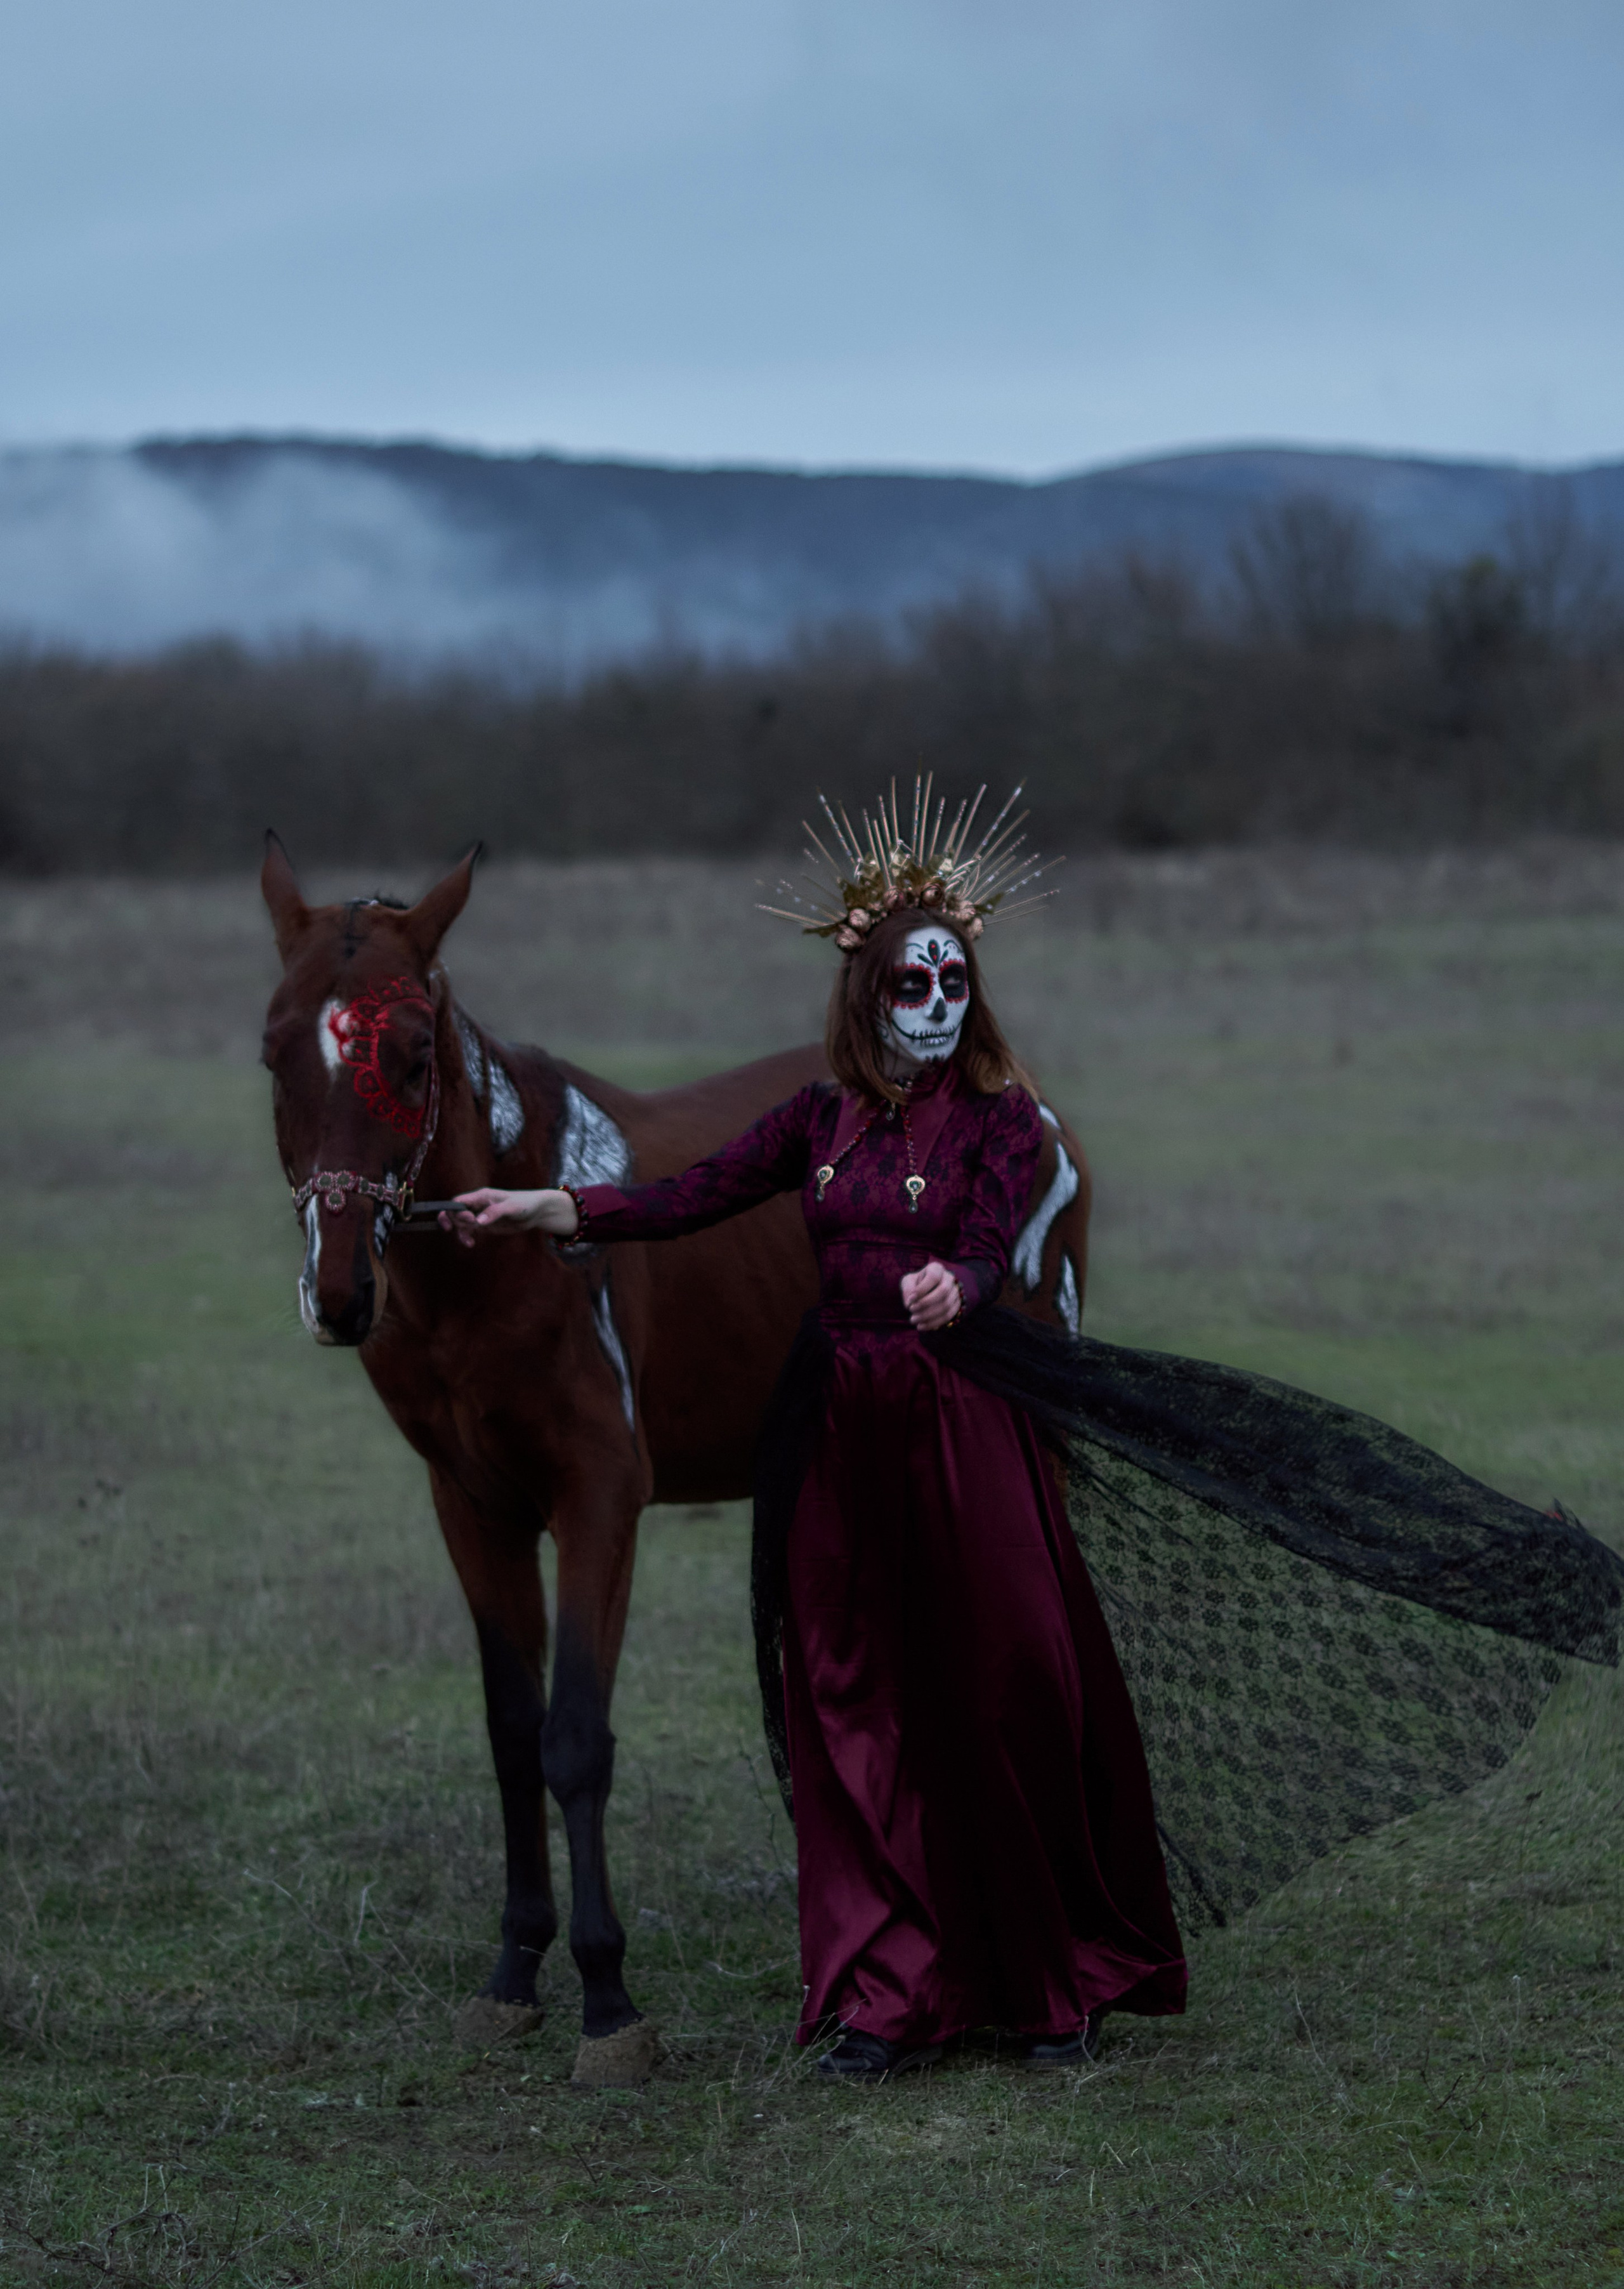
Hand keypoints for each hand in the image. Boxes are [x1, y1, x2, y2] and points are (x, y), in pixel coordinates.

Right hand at [439, 1187, 579, 1247]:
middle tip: (471, 1228)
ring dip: (460, 1233)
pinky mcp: (484, 1225)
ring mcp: (479, 1215)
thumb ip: (494, 1212)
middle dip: (457, 1222)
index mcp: (481, 1196)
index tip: (470, 1220)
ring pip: (459, 1224)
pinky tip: (471, 1243)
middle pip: (455, 1213)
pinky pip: (468, 1231)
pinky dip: (466, 1237)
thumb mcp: (511, 1207)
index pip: (458, 1201)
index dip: (456, 1211)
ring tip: (469, 1242)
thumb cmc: (525, 1203)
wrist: (535, 1212)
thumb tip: (478, 1221)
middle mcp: (477, 1205)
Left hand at [900, 1259, 962, 1330]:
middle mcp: (949, 1279)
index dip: (922, 1289)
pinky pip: (948, 1316)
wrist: (927, 1292)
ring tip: (913, 1320)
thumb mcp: (908, 1282)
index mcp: (937, 1269)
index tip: (910, 1299)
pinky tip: (921, 1326)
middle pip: (943, 1291)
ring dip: (929, 1315)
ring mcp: (955, 1292)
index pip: (933, 1277)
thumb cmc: (916, 1284)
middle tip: (911, 1310)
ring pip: (947, 1305)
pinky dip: (934, 1323)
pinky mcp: (957, 1305)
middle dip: (926, 1303)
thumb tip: (910, 1303)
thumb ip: (907, 1289)